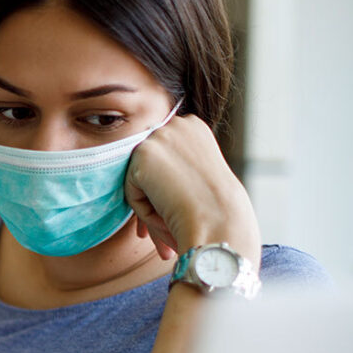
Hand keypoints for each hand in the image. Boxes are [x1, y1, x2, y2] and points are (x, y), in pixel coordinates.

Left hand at [125, 114, 260, 265]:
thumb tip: (153, 183)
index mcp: (195, 127)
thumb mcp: (199, 180)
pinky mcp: (142, 154)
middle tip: (162, 227)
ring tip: (170, 226)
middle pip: (150, 167)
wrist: (220, 222)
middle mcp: (177, 124)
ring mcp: (159, 137)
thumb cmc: (217, 211)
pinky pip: (132, 191)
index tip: (173, 209)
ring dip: (151, 207)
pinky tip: (166, 216)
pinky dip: (144, 211)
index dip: (166, 186)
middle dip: (154, 198)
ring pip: (140, 180)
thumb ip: (176, 172)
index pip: (164, 157)